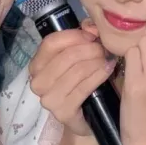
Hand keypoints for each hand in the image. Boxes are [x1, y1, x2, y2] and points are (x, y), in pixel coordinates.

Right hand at [27, 22, 114, 136]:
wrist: (87, 117)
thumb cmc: (82, 81)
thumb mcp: (81, 54)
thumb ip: (84, 35)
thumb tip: (90, 27)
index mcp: (37, 65)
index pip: (51, 43)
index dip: (74, 36)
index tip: (93, 36)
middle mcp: (37, 82)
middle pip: (66, 56)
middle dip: (89, 49)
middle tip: (104, 49)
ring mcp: (48, 99)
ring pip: (76, 71)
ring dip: (96, 62)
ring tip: (108, 58)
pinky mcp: (62, 113)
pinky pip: (83, 88)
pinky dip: (98, 76)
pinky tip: (108, 70)